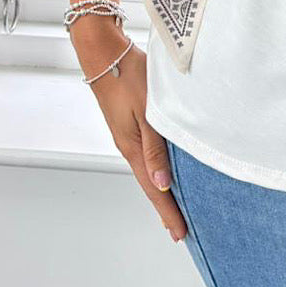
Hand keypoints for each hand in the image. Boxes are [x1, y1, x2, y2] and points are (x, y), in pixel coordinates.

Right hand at [72, 19, 187, 243]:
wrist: (105, 53)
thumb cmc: (128, 75)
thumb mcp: (147, 111)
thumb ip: (155, 147)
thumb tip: (162, 182)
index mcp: (132, 147)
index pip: (154, 188)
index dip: (168, 211)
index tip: (180, 233)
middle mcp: (128, 146)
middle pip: (150, 184)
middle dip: (165, 207)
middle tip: (180, 229)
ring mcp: (127, 136)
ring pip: (148, 170)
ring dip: (162, 190)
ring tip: (175, 206)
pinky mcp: (128, 124)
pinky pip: (145, 155)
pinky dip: (156, 169)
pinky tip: (164, 170)